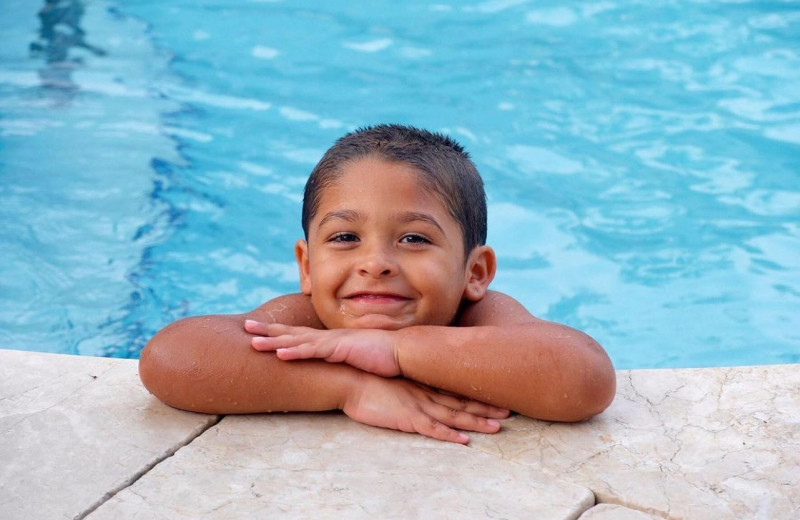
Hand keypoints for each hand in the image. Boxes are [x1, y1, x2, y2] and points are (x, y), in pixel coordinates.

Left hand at [246, 321, 399, 376]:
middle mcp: (328, 338)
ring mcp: (332, 342)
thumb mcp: (356, 360)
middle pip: (291, 333)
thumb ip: (342, 361)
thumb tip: (331, 367)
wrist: (402, 352)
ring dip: (274, 342)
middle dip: (267, 330)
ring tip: (252, 343)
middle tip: (245, 327)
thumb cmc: (383, 357)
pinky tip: (279, 354)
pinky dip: (295, 352)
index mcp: (330, 341)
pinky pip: (313, 352)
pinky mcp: (340, 350)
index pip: (299, 335)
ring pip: (297, 341)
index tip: (259, 330)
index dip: (279, 332)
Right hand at [343, 373, 509, 443]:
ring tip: (497, 428)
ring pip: (453, 415)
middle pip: (461, 401)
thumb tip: (420, 383)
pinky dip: (448, 434)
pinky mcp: (406, 417)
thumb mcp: (395, 376)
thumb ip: (410, 381)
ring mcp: (417, 405)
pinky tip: (463, 440)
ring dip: (475, 422)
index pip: (456, 388)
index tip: (498, 395)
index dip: (477, 393)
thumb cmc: (368, 376)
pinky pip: (431, 428)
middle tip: (509, 411)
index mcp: (423, 382)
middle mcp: (425, 392)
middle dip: (485, 408)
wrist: (349, 378)